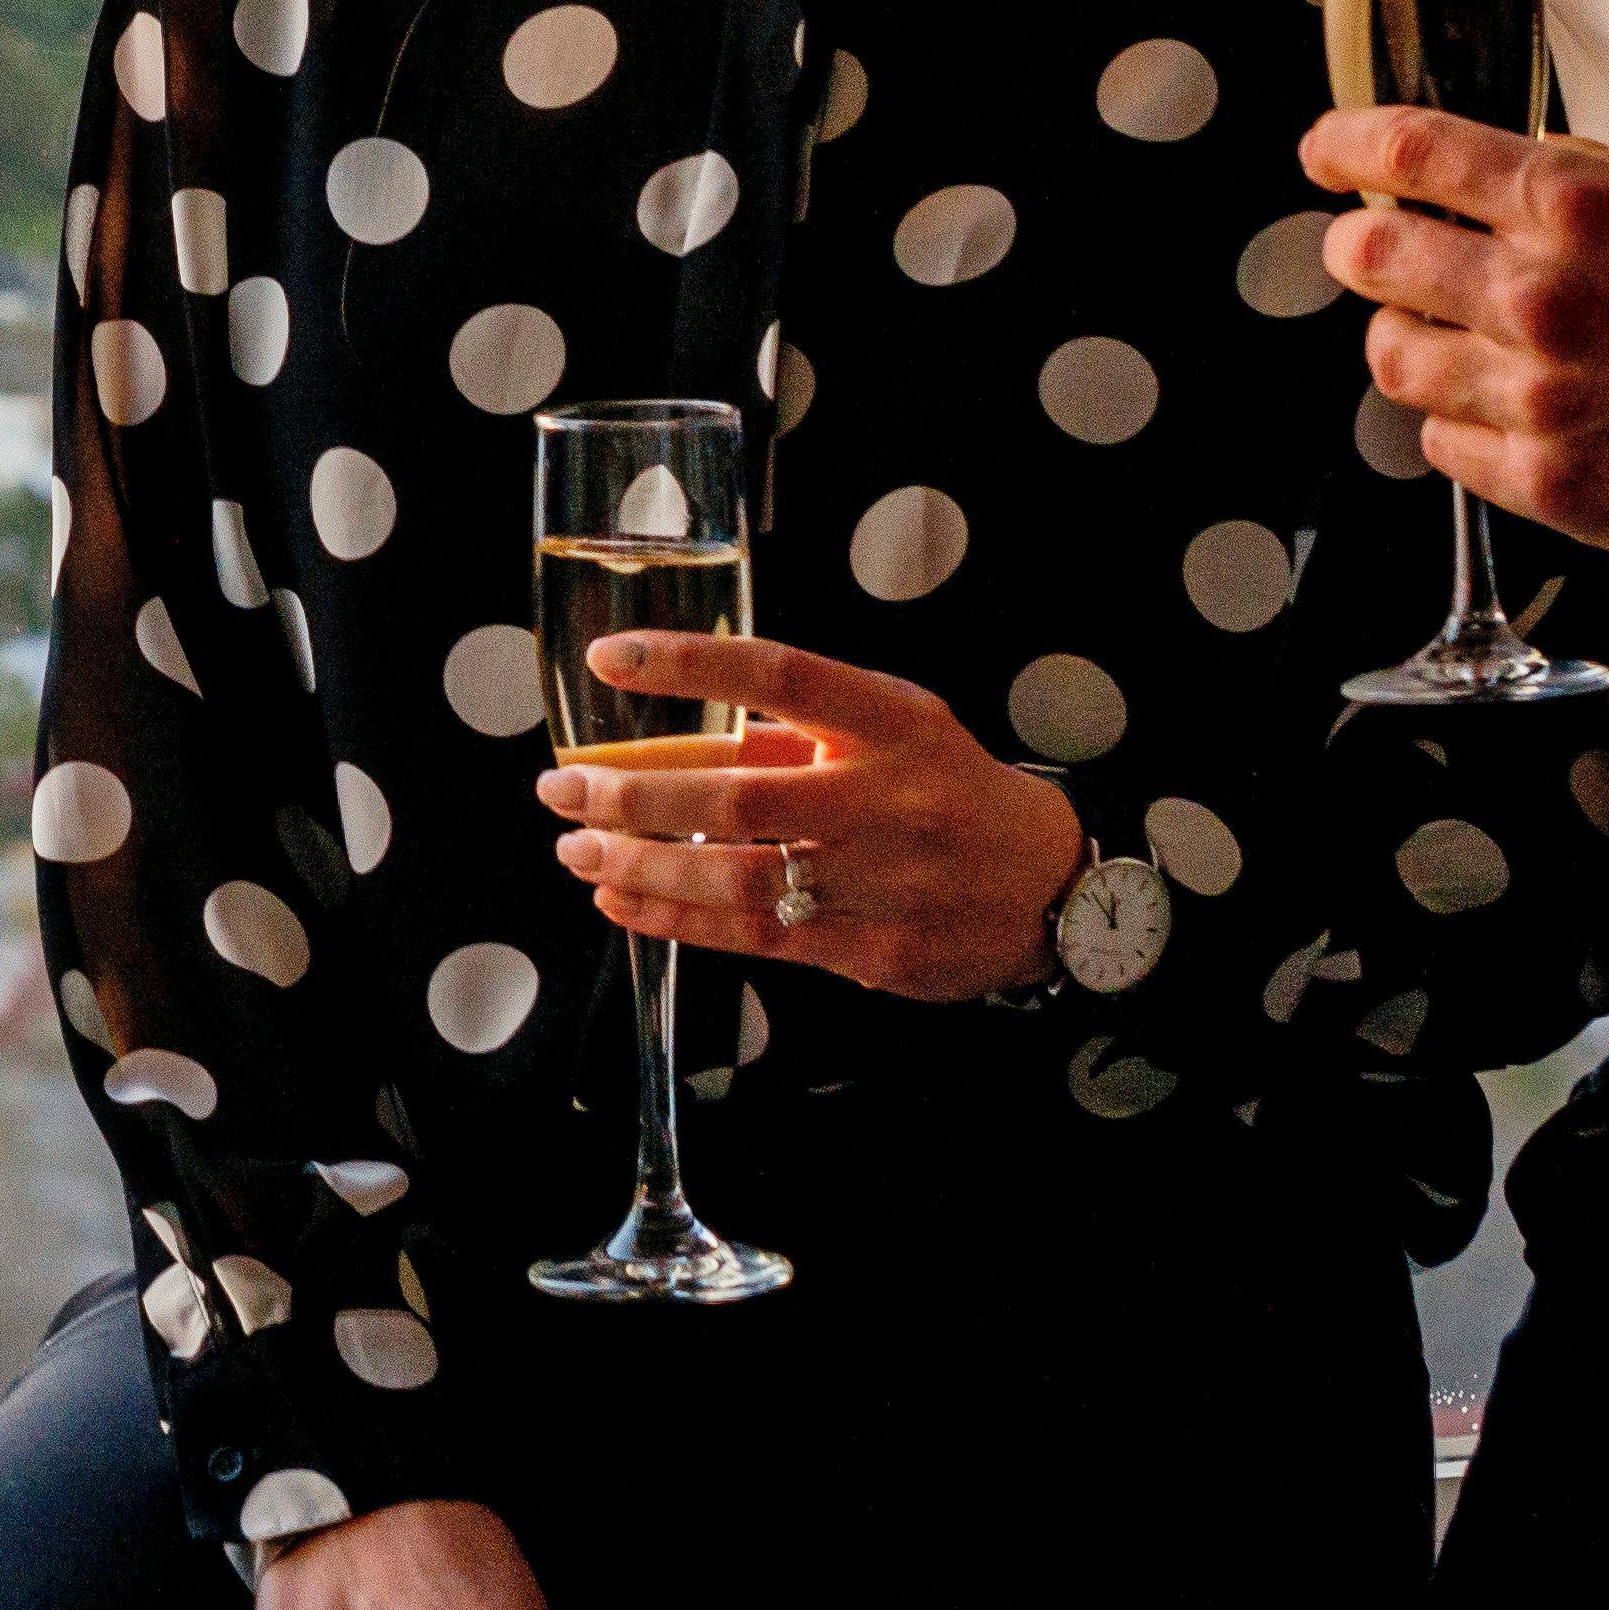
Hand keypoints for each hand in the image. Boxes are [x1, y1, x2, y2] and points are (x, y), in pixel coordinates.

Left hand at [538, 640, 1089, 999]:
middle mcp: (890, 797)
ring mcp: (885, 880)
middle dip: (631, 795)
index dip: (690, 663)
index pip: (780, 673)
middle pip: (738, 794)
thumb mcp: (895, 729)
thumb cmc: (948, 792)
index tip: (611, 660)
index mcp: (893, 721)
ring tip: (580, 854)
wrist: (1047, 884)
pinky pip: (756, 938)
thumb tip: (673, 734)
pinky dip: (678, 920)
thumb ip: (796, 730)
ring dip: (641, 867)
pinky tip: (625, 903)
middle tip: (561, 791)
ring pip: (736, 878)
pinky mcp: (876, 949)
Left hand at [1303, 107, 1608, 566]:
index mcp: (1575, 207)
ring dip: (1402, 339)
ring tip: (1443, 340)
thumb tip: (1479, 174)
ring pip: (1391, 359)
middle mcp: (1541, 295)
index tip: (1326, 157)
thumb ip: (1572, 182)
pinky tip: (1502, 413)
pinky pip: (1442, 445)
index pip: (1410, 154)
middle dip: (1360, 248)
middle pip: (1372, 257)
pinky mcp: (1548, 484)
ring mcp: (1537, 397)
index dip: (1346, 148)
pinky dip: (1456, 423)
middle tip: (1372, 252)